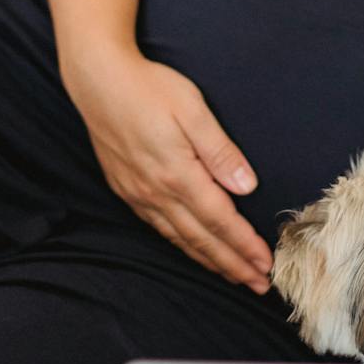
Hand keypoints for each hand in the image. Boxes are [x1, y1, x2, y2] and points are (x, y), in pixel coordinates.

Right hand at [67, 50, 272, 293]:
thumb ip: (220, 151)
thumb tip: (245, 186)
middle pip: (201, 239)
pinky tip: (193, 248)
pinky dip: (182, 244)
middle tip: (258, 284)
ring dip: (209, 260)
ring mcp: (138, 194)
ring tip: (232, 275)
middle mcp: (156, 192)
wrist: (97, 80)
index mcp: (177, 174)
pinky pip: (159, 227)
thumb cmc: (148, 87)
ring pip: (179, 238)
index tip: (266, 264)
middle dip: (232, 265)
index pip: (220, 221)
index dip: (245, 246)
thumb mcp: (192, 109)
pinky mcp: (125, 189)